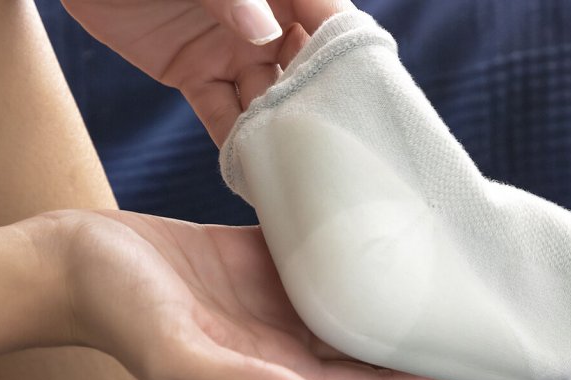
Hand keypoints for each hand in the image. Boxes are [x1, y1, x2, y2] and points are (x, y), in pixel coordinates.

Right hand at [41, 210, 448, 379]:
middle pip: (368, 349)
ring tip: (442, 267)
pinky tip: (383, 229)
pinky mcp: (255, 262)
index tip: (472, 363)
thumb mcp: (184, 357)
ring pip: (349, 302)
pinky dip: (350, 250)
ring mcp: (269, 303)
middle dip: (418, 338)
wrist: (72, 261)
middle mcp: (280, 344)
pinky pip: (318, 258)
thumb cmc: (118, 314)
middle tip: (473, 311)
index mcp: (273, 374)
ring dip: (390, 292)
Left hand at [61, 0, 352, 143]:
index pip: (326, 15)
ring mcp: (231, 49)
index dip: (350, 49)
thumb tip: (265, 31)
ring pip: (266, 99)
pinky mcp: (195, 75)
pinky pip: (222, 115)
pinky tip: (252, 173)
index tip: (375, 89)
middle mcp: (262, 18)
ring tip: (301, 172)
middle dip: (321, 105)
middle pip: (304, 66)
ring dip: (280, 133)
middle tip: (341, 149)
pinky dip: (235, 144)